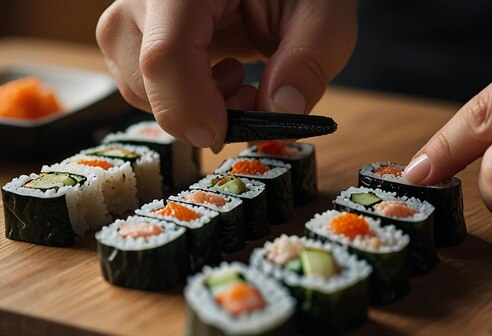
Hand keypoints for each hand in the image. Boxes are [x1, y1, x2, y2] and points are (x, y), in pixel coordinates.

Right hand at [96, 0, 357, 150]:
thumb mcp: (322, 13)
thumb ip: (308, 61)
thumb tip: (282, 110)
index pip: (165, 52)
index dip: (189, 106)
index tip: (223, 132)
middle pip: (141, 72)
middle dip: (195, 107)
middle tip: (249, 97)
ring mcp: (141, 10)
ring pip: (134, 82)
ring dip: (188, 105)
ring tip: (239, 84)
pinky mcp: (145, 30)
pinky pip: (143, 80)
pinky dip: (183, 98)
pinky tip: (222, 78)